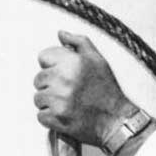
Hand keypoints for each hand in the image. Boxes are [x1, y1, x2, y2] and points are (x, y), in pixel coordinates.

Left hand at [34, 32, 134, 146]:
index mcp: (72, 62)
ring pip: (38, 98)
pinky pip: (40, 116)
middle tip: (68, 92)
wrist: (118, 121)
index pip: (43, 57)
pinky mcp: (57, 119)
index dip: (53, 66)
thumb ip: (79, 42)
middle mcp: (64, 79)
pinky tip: (66, 116)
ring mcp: (59, 100)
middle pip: (38, 79)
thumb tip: (61, 34)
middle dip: (51, 85)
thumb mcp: (98, 60)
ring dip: (49, 102)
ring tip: (68, 104)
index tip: (64, 74)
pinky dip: (51, 118)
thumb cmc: (108, 91)